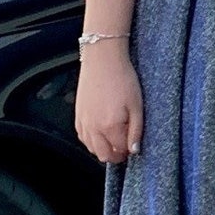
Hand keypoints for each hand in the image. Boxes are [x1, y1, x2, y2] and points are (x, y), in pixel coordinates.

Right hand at [75, 45, 143, 164]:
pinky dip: (91, 140)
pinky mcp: (77, 115)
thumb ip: (136, 131)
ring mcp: (83, 121)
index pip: (120, 150)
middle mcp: (93, 127)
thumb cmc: (122, 79)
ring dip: (103, 148)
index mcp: (110, 126)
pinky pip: (82, 137)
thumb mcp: (137, 105)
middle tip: (126, 146)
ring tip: (115, 138)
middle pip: (103, 155)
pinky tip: (101, 133)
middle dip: (116, 155)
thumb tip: (134, 150)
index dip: (130, 150)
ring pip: (91, 148)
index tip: (134, 145)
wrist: (103, 60)